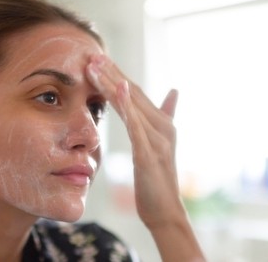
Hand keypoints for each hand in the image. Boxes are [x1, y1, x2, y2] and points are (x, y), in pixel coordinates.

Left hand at [86, 55, 183, 227]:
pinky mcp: (149, 154)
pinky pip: (137, 127)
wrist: (165, 212)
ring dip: (113, 84)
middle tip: (92, 55)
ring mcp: (157, 140)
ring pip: (132, 106)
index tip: (99, 59)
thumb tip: (175, 91)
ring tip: (95, 67)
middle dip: (112, 73)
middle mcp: (162, 127)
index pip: (136, 93)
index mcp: (162, 123)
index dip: (118, 75)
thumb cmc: (157, 181)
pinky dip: (128, 107)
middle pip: (133, 94)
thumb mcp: (159, 145)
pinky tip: (120, 90)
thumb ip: (166, 116)